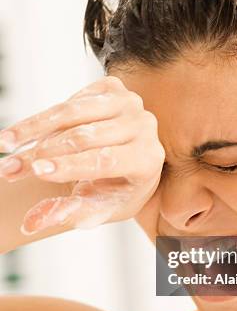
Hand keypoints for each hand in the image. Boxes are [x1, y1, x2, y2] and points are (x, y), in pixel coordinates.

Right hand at [0, 76, 165, 233]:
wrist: (122, 164)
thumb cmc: (111, 190)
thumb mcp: (95, 208)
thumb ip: (67, 213)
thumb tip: (31, 223)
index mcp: (148, 158)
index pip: (105, 160)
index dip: (68, 165)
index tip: (34, 170)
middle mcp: (144, 125)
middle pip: (84, 136)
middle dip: (41, 153)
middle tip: (8, 169)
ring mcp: (130, 102)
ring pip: (72, 112)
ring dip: (33, 130)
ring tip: (4, 145)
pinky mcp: (112, 87)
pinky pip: (69, 102)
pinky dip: (44, 119)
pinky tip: (24, 135)